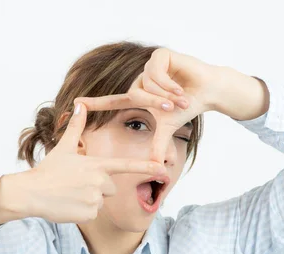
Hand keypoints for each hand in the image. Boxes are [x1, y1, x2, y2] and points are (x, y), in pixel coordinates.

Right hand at [1, 102, 166, 223]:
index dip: (146, 167)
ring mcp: (95, 199)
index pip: (126, 166)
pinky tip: (69, 205)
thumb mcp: (63, 148)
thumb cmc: (48, 170)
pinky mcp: (89, 214)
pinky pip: (92, 214)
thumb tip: (79, 105)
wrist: (31, 193)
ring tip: (70, 195)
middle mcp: (99, 181)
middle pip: (111, 187)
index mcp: (96, 165)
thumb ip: (76, 128)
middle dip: (98, 187)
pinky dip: (82, 211)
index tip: (162, 168)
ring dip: (89, 200)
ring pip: (101, 202)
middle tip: (77, 185)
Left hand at [74, 47, 221, 163]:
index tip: (75, 104)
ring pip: (147, 84)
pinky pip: (157, 73)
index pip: (113, 101)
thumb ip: (158, 145)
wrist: (207, 91)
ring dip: (166, 95)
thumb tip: (156, 168)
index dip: (95, 104)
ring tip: (182, 98)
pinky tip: (181, 87)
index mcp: (138, 95)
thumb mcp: (168, 127)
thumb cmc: (187, 107)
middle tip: (172, 108)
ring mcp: (148, 66)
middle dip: (154, 104)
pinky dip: (170, 85)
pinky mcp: (159, 55)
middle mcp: (140, 80)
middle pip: (135, 95)